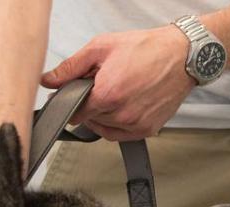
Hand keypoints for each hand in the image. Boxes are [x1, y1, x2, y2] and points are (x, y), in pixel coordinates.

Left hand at [40, 25, 195, 140]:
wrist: (181, 56)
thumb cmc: (146, 49)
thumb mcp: (101, 48)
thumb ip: (70, 67)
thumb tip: (48, 80)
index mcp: (108, 94)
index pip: (76, 112)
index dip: (73, 102)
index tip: (77, 94)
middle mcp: (123, 114)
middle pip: (91, 119)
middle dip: (92, 104)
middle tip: (103, 85)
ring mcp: (137, 124)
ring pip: (106, 128)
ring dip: (105, 115)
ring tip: (117, 93)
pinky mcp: (149, 129)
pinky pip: (123, 135)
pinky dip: (118, 125)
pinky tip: (124, 107)